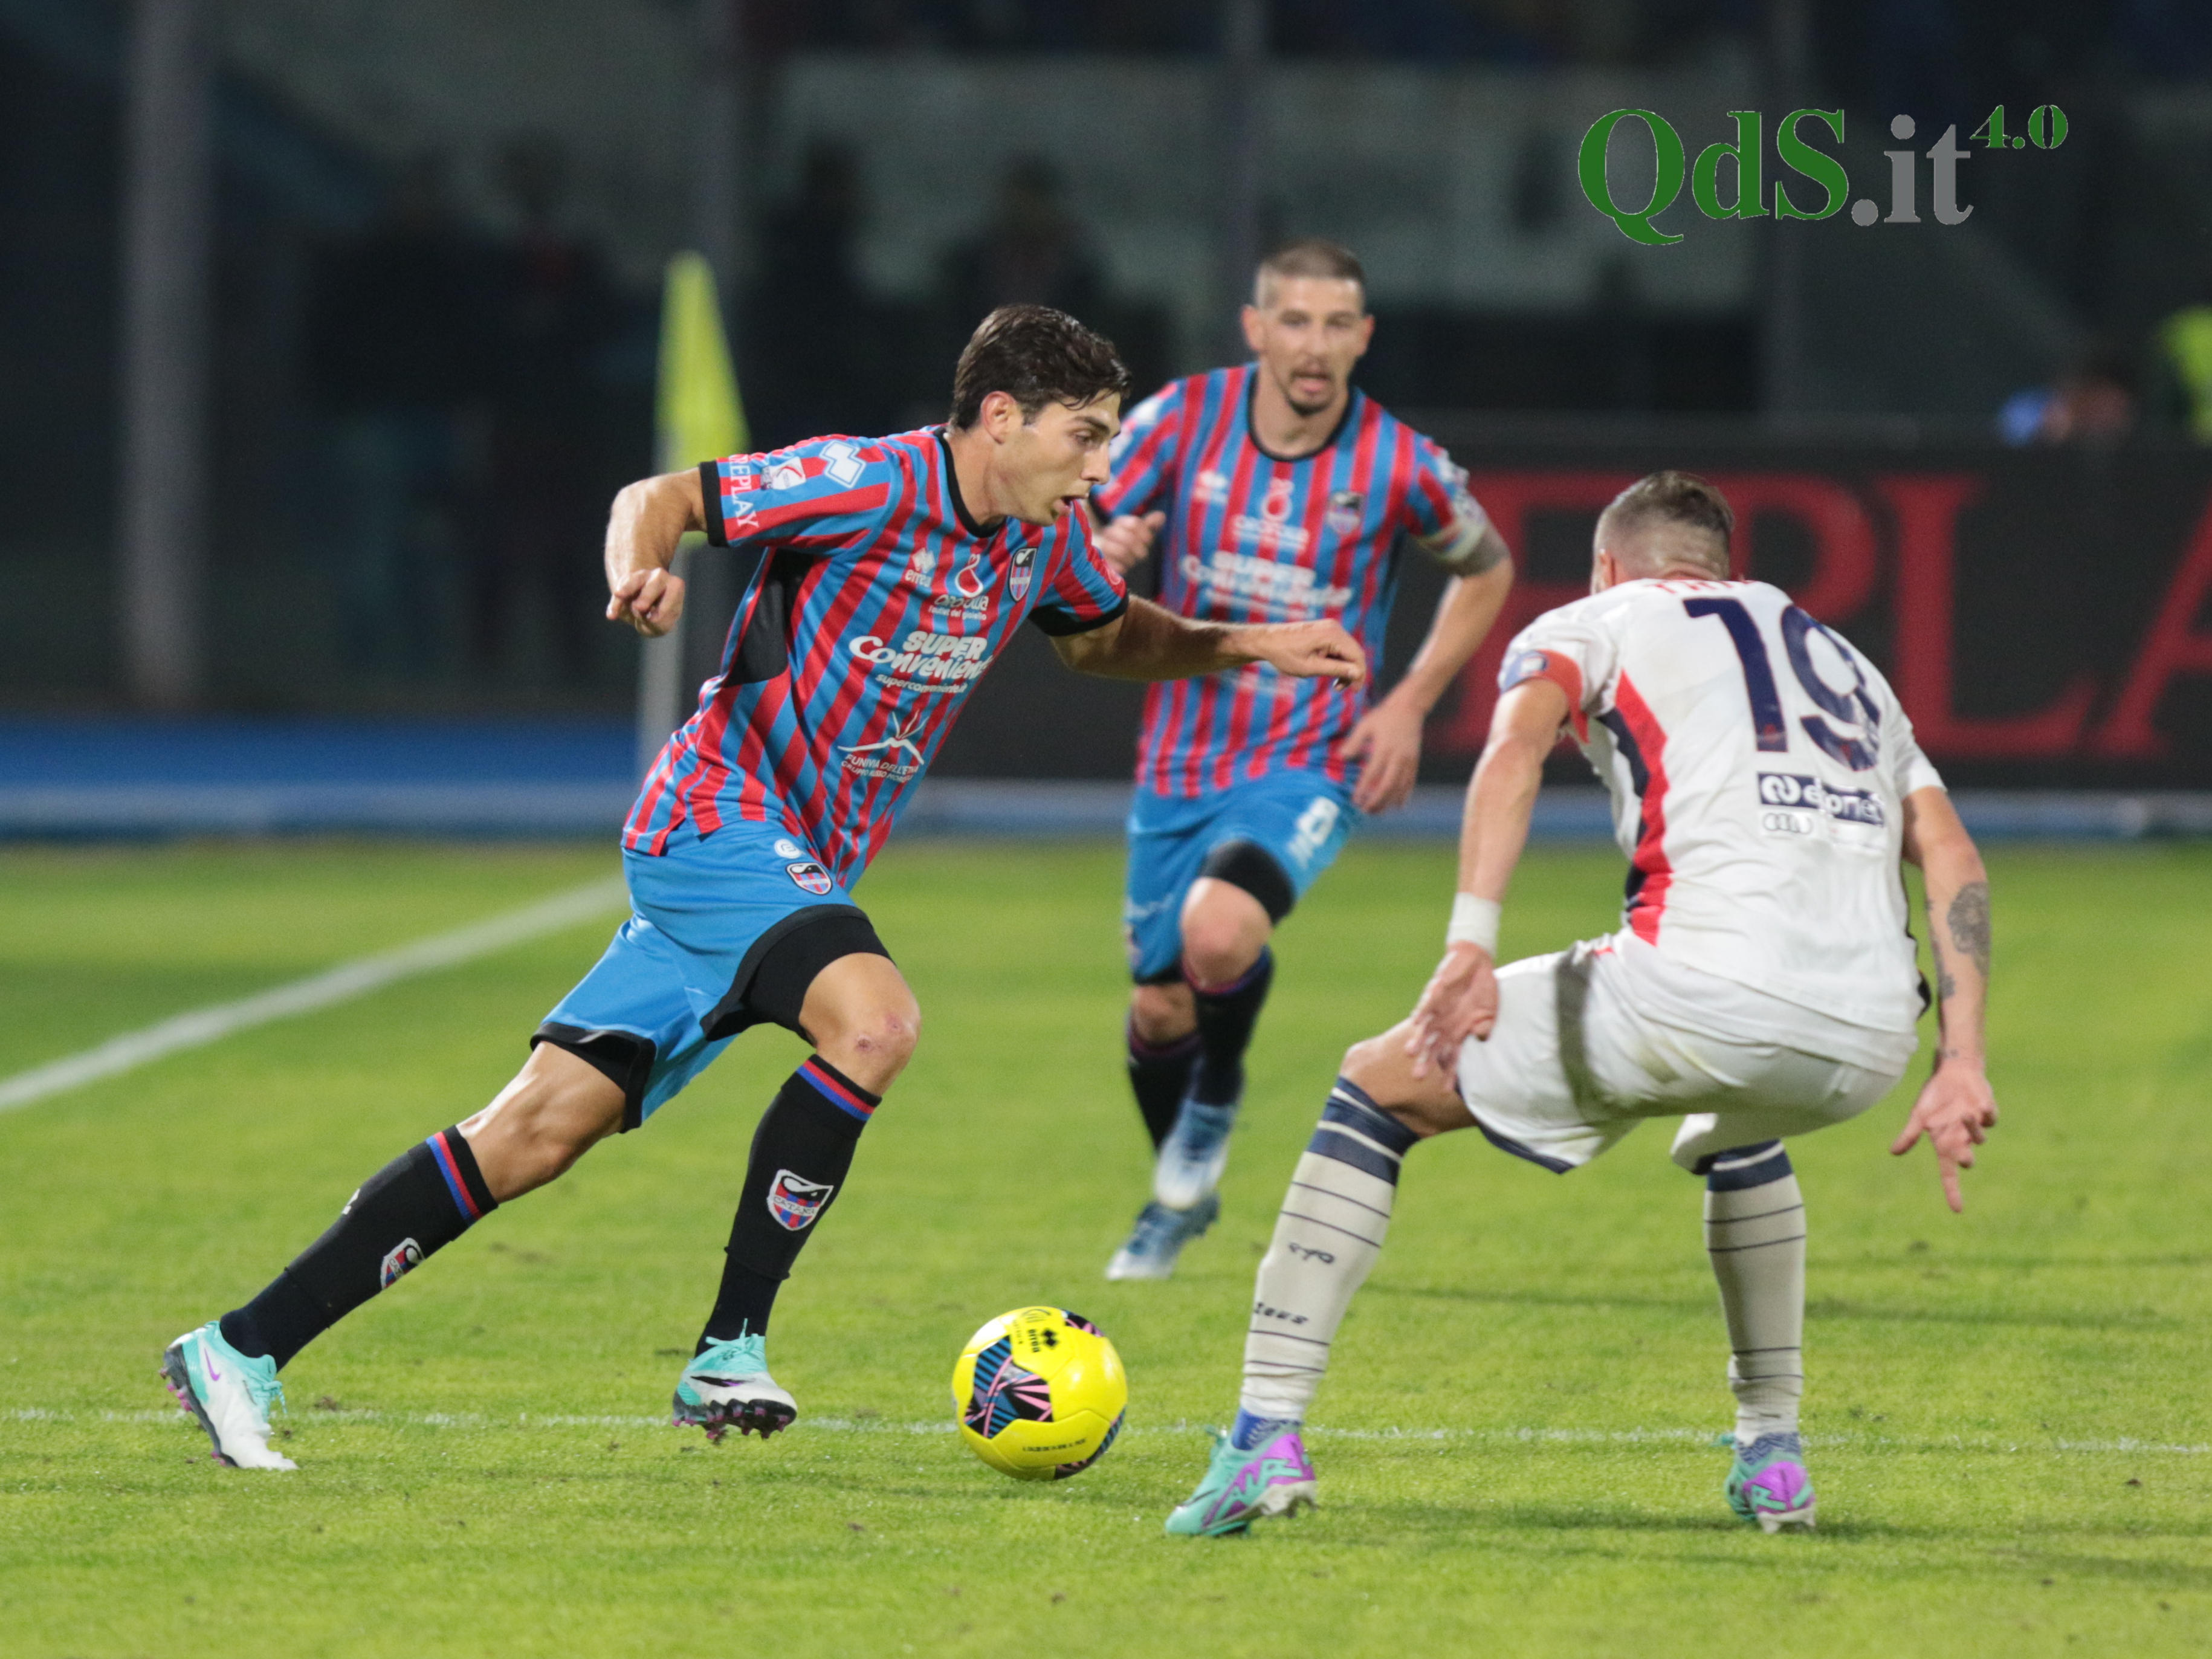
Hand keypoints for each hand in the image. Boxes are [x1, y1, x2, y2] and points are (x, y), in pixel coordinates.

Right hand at [607, 567, 685, 636]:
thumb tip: (646, 615)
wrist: (644, 612)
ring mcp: (642, 576)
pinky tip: (612, 615)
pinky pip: (619, 591)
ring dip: (627, 588)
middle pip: (655, 583)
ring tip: (618, 595)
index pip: (674, 589)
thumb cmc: (658, 617)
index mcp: (675, 586)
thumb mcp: (662, 624)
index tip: (655, 619)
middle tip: (639, 608)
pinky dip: (615, 604)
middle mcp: (660, 577)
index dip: (667, 604)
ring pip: (634, 580)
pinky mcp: (625, 582)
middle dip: (647, 596)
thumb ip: (658, 621)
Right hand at [1095, 510, 1163, 575]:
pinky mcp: (1101, 560)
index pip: (1134, 524)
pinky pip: (1116, 566)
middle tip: (1143, 554)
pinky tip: (1123, 567)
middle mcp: (1109, 532)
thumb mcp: (1138, 532)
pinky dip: (1123, 568)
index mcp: (1119, 523)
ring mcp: (1103, 546)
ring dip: (1132, 559)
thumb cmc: (1125, 542)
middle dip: (1140, 549)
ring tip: (1132, 561)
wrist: (1102, 554)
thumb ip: (1149, 524)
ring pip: (1122, 552)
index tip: (1148, 540)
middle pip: (1129, 539)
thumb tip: (1162, 516)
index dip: (1145, 533)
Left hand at [1237, 619, 1367, 685]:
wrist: (1267, 641)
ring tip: (1334, 684)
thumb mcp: (1311, 667)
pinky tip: (1329, 672)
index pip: (1357, 656)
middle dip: (1353, 672)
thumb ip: (1336, 669)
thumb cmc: (1285, 655)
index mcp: (1332, 634)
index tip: (1354, 691)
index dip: (1359, 675)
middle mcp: (1334, 628)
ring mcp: (1330, 628)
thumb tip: (1358, 673)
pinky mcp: (1325, 631)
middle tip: (1341, 689)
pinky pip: (1339, 647)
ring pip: (1348, 651)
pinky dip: (1338, 661)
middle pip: (1355, 653)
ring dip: (1345, 668)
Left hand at [1342, 693, 1424, 812]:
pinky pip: (1410, 782)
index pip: (1372, 774)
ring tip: (1377, 811)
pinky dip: (1404, 796)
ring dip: (1388, 802)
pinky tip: (1398, 806)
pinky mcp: (1415, 762)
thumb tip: (1341, 757)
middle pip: (1387, 785)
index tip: (1355, 800)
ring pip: (1400, 787)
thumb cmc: (1384, 716)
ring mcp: (1408, 761)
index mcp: (1383, 748)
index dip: (1363, 789)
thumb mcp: (1365, 724)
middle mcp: (1397, 757)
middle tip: (1365, 810)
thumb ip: (1354, 742)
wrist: (1409, 708)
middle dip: (1376, 801)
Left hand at [1404, 942, 1496, 1077]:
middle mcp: (1446, 1024)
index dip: (1449, 1073)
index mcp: (1459, 1031)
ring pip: (1425, 1029)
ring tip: (1410, 1053)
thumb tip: (1481, 1037)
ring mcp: (1439, 1010)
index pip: (1452, 1056)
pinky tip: (1415, 1023)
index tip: (1444, 1091)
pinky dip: (1422, 1013)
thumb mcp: (1490, 1011)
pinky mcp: (1436, 993)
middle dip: (1426, 1061)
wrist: (1476, 962)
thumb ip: (1486, 1025)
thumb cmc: (1483, 990)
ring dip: (1418, 1040)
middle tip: (1417, 1077)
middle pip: (1434, 1047)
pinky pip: (1427, 1005)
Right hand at [1890, 1061, 1998, 1212]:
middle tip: (1963, 1158)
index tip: (1957, 1210)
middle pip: (1966, 1159)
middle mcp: (1961, 1139)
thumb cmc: (1935, 1096)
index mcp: (1944, 1143)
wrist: (1953, 1073)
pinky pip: (1991, 1118)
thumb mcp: (1919, 1115)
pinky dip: (1987, 1113)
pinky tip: (1981, 1106)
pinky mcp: (1987, 1113)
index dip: (1953, 1190)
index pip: (1948, 1172)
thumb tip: (1893, 1153)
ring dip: (1972, 1128)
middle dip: (1965, 1159)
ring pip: (1979, 1138)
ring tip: (1965, 1114)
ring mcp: (1975, 1127)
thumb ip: (1909, 1135)